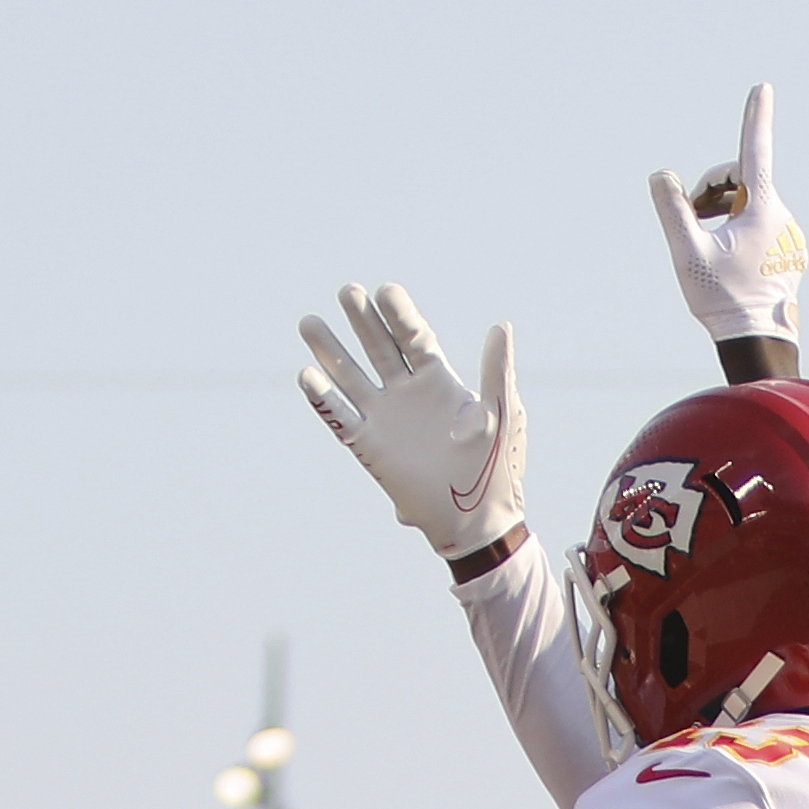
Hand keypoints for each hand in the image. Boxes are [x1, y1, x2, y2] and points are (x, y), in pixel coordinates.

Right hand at [295, 281, 520, 561]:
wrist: (476, 517)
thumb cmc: (495, 467)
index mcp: (438, 380)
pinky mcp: (368, 445)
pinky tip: (306, 375)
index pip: (413, 337)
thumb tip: (501, 327)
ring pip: (351, 376)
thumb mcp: (502, 413)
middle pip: (378, 347)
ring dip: (331, 351)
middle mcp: (406, 392)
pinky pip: (340, 417)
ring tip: (310, 323)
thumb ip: (497, 371)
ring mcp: (385, 417)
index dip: (399, 314)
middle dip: (362, 321)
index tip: (385, 290)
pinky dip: (322, 399)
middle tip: (347, 291)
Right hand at [648, 78, 804, 347]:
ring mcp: (790, 237)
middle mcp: (783, 217)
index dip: (756, 117)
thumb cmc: (722, 300)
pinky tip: (727, 259)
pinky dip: (738, 230)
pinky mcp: (791, 253)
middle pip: (741, 181)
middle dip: (712, 190)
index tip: (763, 88)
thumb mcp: (687, 252)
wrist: (757, 342)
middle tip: (691, 216)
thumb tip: (662, 176)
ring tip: (705, 241)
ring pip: (750, 204)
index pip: (755, 151)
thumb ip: (672, 209)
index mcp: (762, 209)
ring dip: (723, 212)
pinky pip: (761, 227)